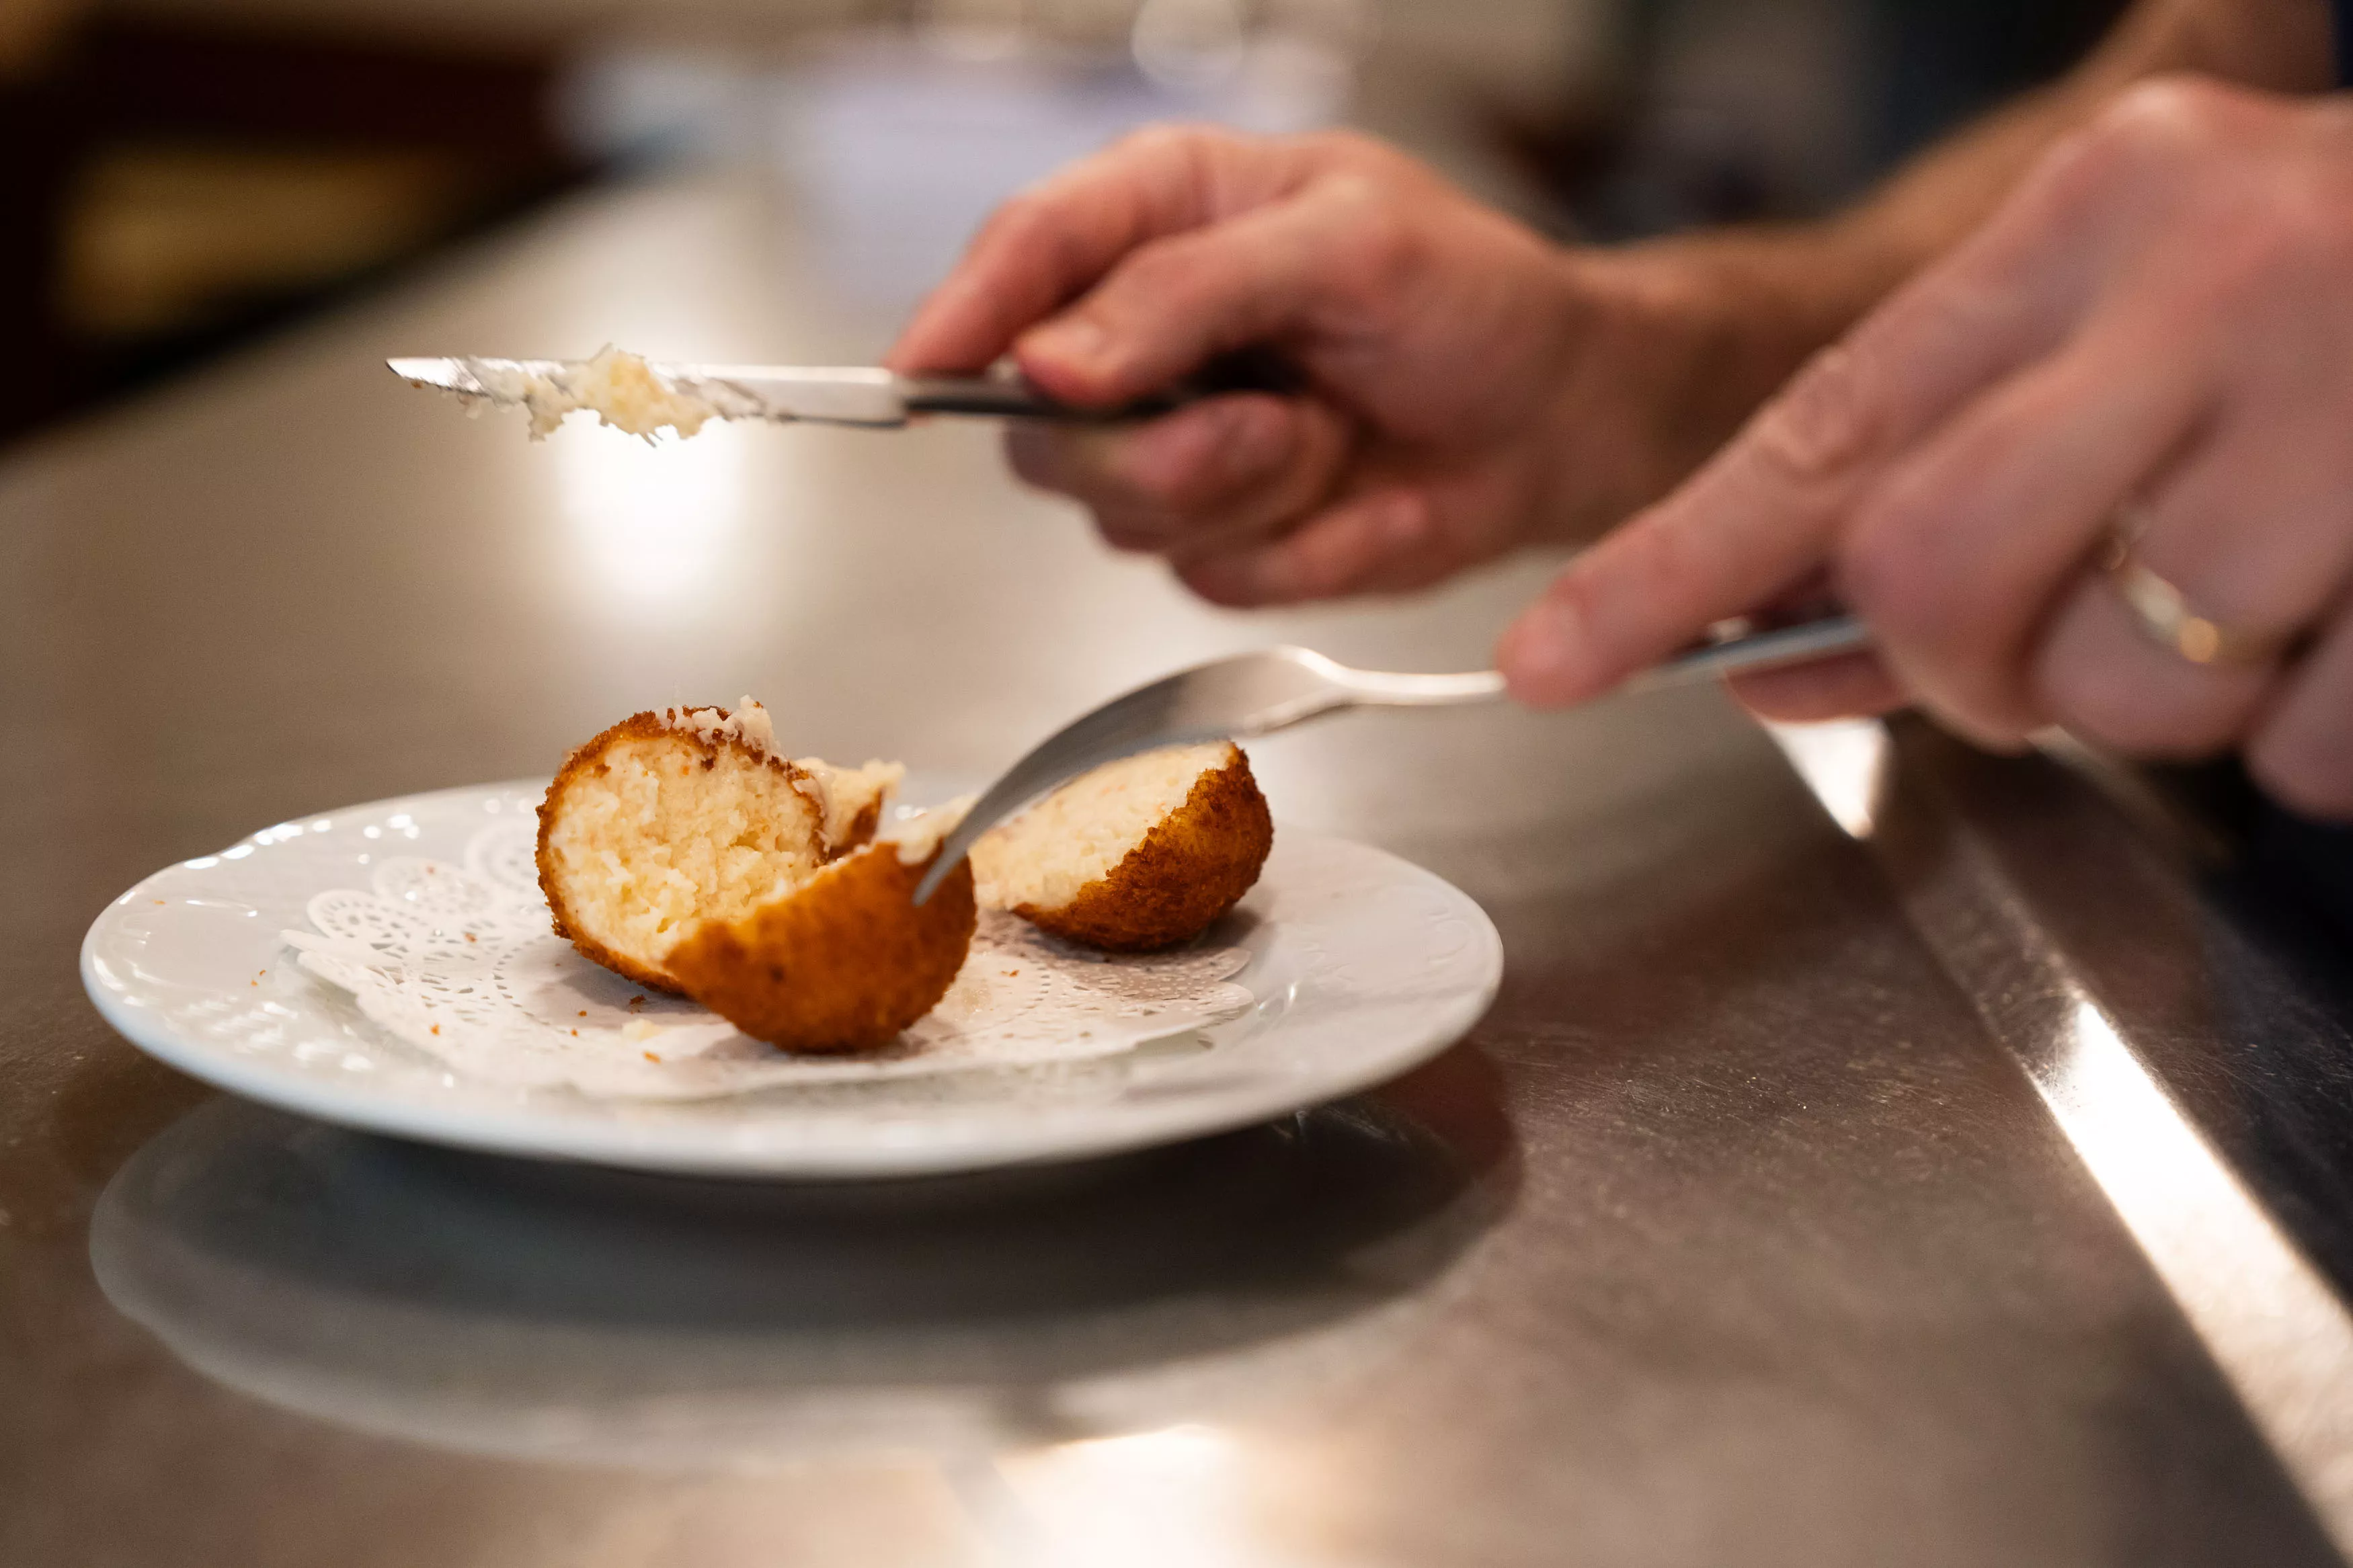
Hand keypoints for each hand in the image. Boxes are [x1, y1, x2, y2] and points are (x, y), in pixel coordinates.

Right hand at [889, 126, 1781, 605]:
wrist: (1556, 418)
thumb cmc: (1472, 298)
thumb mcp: (1348, 247)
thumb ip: (1189, 291)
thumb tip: (1049, 356)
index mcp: (1164, 214)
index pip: (1026, 253)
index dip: (961, 313)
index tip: (923, 370)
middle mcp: (1142, 333)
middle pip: (1040, 419)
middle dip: (1159, 440)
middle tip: (1273, 416)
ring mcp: (1172, 443)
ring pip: (1122, 510)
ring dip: (1248, 489)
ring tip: (1332, 433)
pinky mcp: (1219, 533)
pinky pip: (1209, 573)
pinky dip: (1300, 546)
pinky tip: (1355, 493)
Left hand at [1499, 77, 2352, 818]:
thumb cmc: (2327, 308)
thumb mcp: (2132, 323)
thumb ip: (1954, 467)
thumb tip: (1771, 655)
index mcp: (2105, 215)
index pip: (1823, 424)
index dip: (1668, 565)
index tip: (1553, 662)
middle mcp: (2217, 291)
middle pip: (1935, 579)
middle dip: (1954, 667)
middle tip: (2024, 656)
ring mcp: (2350, 423)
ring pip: (2117, 693)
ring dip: (2148, 700)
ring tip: (2245, 593)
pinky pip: (2297, 757)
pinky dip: (2302, 735)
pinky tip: (2345, 619)